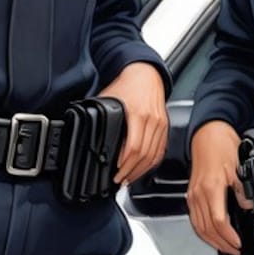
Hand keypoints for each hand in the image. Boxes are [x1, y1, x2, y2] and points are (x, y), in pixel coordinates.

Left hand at [97, 62, 168, 184]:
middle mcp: (152, 121)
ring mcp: (161, 125)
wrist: (145, 74)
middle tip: (120, 180)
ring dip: (141, 170)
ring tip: (129, 178)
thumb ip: (101, 117)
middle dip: (131, 172)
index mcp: (138, 114)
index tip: (116, 173)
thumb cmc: (127, 85)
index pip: (133, 147)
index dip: (125, 164)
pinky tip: (142, 169)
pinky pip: (160, 151)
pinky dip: (151, 163)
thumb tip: (88, 132)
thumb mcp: (109, 99)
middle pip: (144, 155)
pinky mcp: (165, 128)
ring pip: (153, 156)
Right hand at [187, 120, 252, 254]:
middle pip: (207, 229)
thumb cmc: (221, 146)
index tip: (239, 243)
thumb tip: (248, 207)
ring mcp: (193, 195)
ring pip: (199, 227)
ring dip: (212, 241)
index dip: (229, 236)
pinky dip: (203, 232)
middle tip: (235, 251)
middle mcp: (199, 194)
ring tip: (225, 248)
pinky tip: (211, 236)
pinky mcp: (191, 195)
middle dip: (222, 244)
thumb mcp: (239, 166)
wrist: (207, 134)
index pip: (219, 221)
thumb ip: (243, 189)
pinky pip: (194, 219)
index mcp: (211, 188)